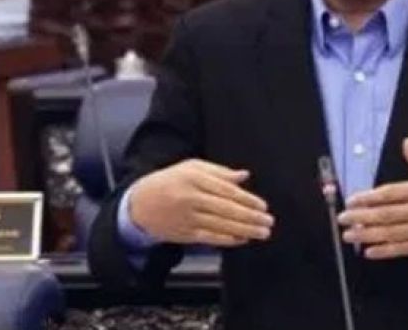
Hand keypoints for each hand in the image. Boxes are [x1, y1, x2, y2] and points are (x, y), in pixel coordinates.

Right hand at [129, 159, 273, 246]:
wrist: (139, 204)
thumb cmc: (169, 181)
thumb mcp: (191, 167)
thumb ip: (219, 172)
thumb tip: (244, 176)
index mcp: (194, 178)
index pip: (227, 191)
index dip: (247, 199)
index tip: (263, 206)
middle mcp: (191, 198)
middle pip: (226, 210)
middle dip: (250, 218)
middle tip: (268, 222)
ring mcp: (187, 218)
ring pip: (220, 226)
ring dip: (244, 231)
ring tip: (261, 232)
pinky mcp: (184, 234)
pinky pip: (210, 238)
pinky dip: (227, 240)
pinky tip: (242, 239)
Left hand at [337, 137, 407, 259]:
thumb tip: (406, 143)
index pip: (390, 194)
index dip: (369, 197)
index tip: (352, 199)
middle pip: (385, 215)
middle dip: (361, 217)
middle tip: (342, 219)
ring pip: (390, 233)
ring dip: (367, 235)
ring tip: (349, 235)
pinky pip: (402, 249)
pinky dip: (385, 251)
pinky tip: (369, 252)